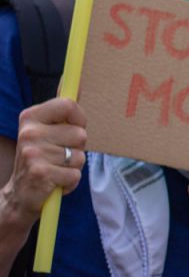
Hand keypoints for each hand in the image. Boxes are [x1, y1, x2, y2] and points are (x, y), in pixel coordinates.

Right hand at [2, 99, 86, 226]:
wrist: (20, 194)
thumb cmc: (41, 160)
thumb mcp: (46, 132)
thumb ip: (61, 113)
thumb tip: (73, 82)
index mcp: (31, 117)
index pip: (68, 105)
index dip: (79, 119)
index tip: (73, 129)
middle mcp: (29, 132)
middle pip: (80, 134)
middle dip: (76, 149)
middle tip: (58, 157)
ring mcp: (33, 152)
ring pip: (80, 157)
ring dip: (73, 167)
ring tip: (56, 169)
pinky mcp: (41, 173)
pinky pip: (75, 175)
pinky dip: (70, 182)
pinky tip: (55, 182)